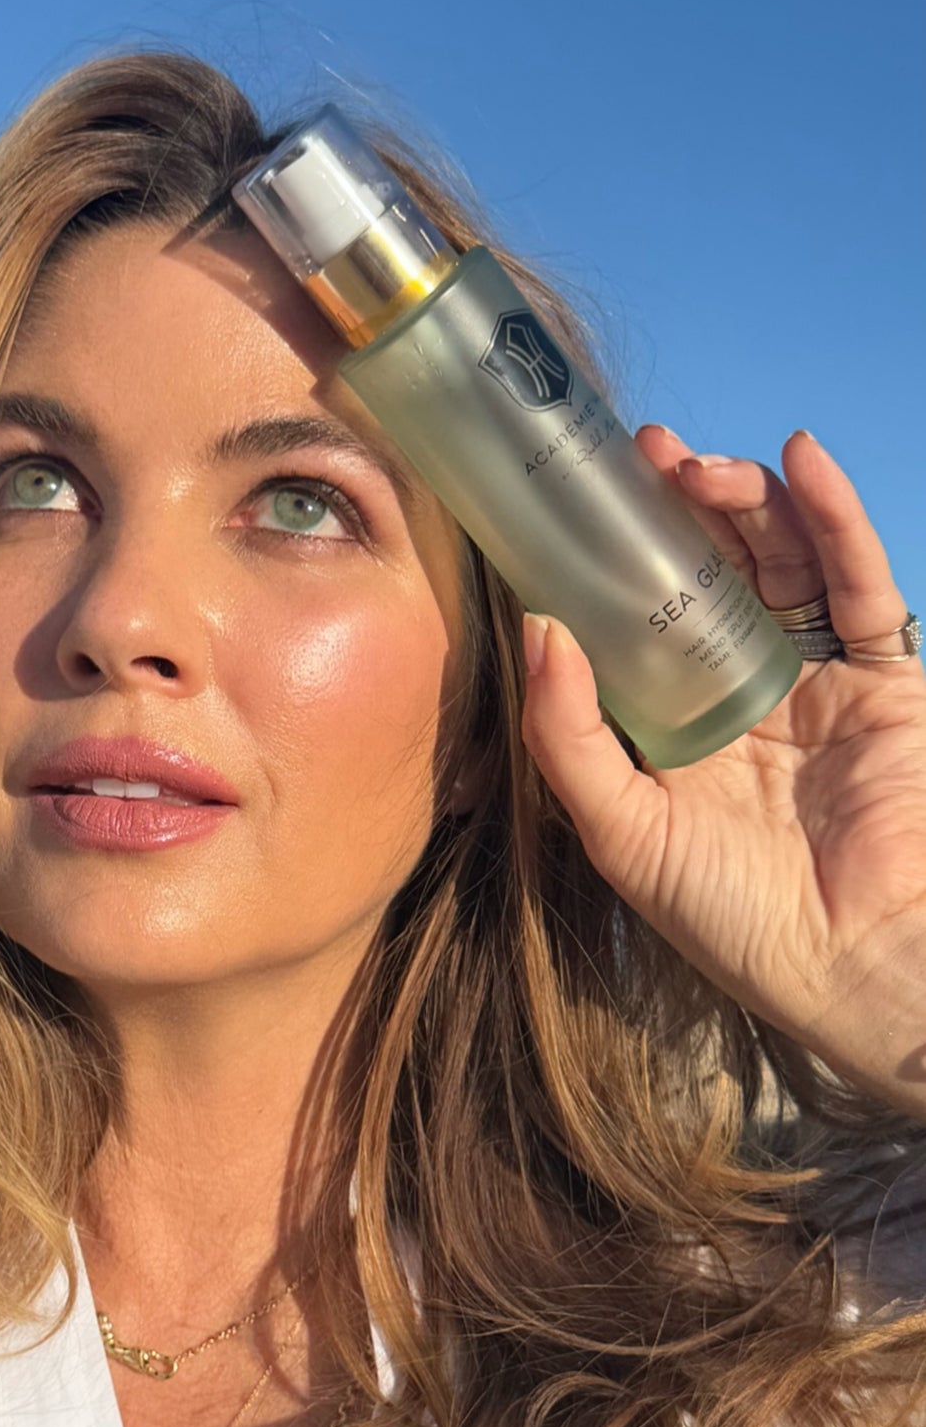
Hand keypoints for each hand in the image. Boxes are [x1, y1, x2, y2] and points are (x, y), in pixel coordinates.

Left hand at [519, 425, 925, 1118]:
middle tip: (641, 460)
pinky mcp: (888, 681)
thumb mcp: (624, 835)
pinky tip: (799, 463)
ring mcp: (818, 684)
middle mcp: (742, 698)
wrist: (861, 965)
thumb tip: (538, 628)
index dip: (610, 564)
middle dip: (677, 515)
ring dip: (744, 507)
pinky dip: (833, 521)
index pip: (636, 625)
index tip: (575, 505)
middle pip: (710, 579)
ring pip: (781, 568)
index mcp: (674, 732)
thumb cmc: (734, 920)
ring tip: (697, 467)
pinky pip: (861, 587)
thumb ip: (570, 738)